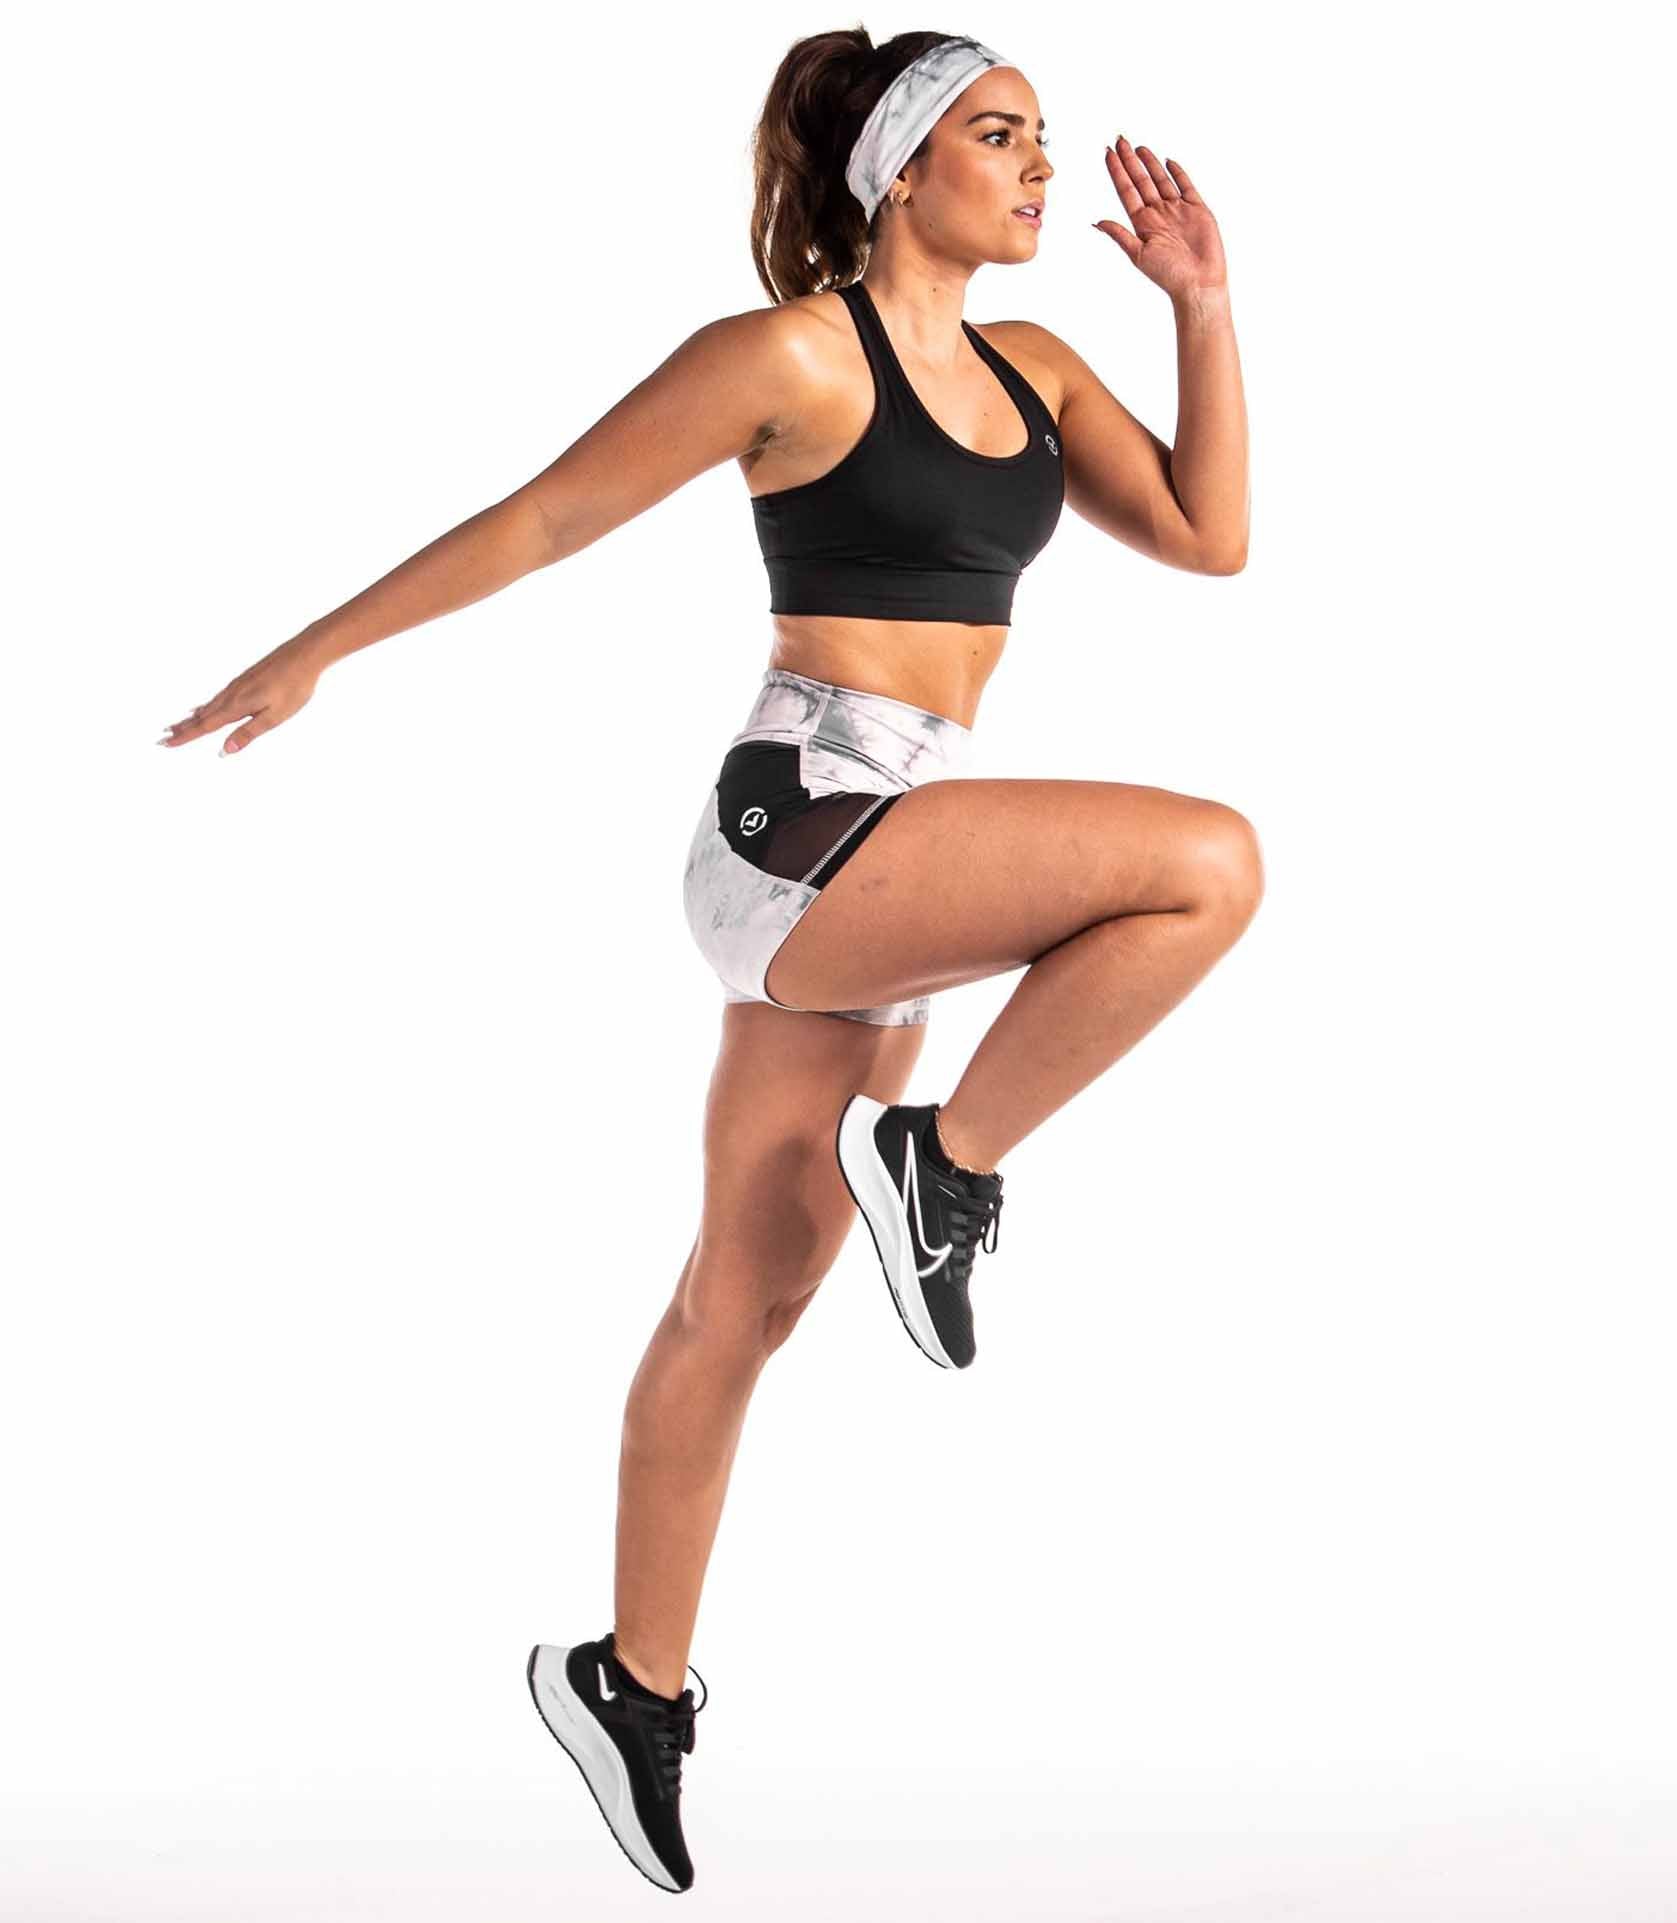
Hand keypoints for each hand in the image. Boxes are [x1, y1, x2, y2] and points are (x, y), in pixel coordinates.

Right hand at [158, 630, 328, 755]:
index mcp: (237, 706)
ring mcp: (236, 686)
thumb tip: (225, 751)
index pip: (205, 726)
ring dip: (190, 717)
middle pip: (201, 716)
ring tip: (176, 726)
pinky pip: (217, 697)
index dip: (185, 736)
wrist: (304, 654)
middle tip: (161, 739)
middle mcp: (231, 695)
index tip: (166, 744)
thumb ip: (248, 733)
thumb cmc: (294, 687)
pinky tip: (203, 707)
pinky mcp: (244, 680)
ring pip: (207, 706)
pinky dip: (204, 706)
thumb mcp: (274, 716)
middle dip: (182, 728)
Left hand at [1091, 135, 1226, 300]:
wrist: (1198, 283)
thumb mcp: (1139, 255)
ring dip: (1149, 164)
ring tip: (1138, 148)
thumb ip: (1120, 235)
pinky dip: (1177, 173)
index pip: (1126, 190)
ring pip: (1160, 180)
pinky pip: (1186, 186)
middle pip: (1141, 180)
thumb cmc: (1168, 275)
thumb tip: (1096, 222)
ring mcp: (1177, 210)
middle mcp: (1158, 213)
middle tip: (1120, 140)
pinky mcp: (1197, 210)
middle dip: (1130, 160)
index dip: (1117, 171)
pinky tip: (1167, 161)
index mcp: (1142, 223)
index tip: (1107, 153)